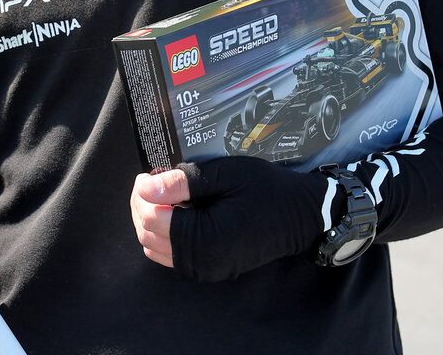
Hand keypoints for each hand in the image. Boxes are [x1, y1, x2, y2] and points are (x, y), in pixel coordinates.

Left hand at [133, 158, 328, 282]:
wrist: (301, 217)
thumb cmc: (267, 191)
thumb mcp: (226, 174)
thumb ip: (184, 182)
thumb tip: (144, 188)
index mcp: (206, 240)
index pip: (150, 219)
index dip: (142, 193)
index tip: (149, 172)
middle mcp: (202, 262)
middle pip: (147, 234)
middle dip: (142, 205)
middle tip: (154, 180)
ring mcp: (205, 270)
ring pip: (154, 246)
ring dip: (151, 219)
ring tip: (164, 193)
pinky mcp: (208, 269)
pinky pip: (170, 254)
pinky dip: (164, 232)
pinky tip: (176, 211)